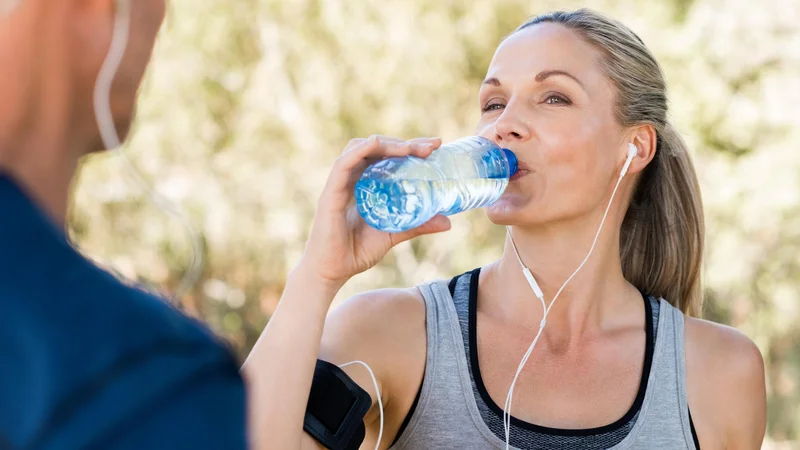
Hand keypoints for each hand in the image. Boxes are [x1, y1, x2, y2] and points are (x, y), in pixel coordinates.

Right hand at [298, 135, 451, 289]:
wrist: (331, 272)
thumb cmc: (355, 252)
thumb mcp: (393, 234)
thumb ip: (416, 225)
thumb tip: (448, 222)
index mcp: (364, 184)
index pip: (386, 156)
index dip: (409, 147)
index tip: (435, 146)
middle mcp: (351, 179)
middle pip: (375, 148)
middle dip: (403, 143)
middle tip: (430, 147)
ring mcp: (339, 184)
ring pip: (360, 149)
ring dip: (386, 144)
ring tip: (409, 149)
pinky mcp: (330, 193)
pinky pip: (343, 165)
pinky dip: (359, 151)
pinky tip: (375, 144)